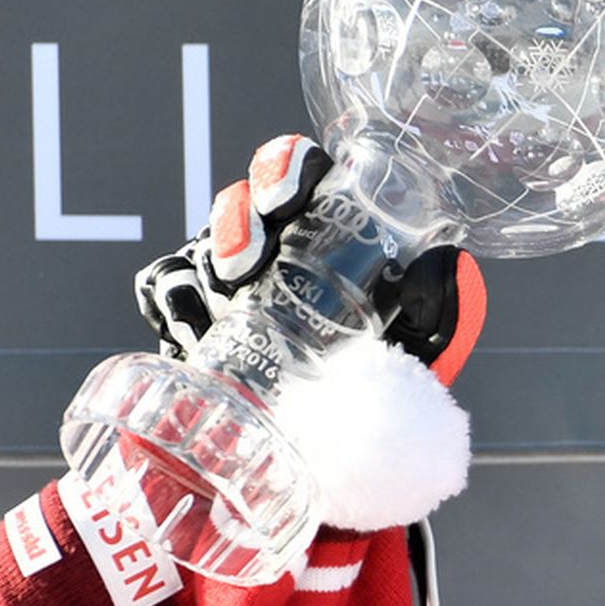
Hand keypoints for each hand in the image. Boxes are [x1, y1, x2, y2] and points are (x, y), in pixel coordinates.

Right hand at [134, 134, 486, 384]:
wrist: (346, 436)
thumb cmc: (389, 369)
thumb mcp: (426, 335)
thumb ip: (440, 300)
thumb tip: (442, 266)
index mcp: (325, 226)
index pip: (297, 172)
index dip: (282, 169)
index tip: (285, 200)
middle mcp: (271, 241)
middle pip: (238, 205)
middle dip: (236, 226)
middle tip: (245, 266)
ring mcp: (226, 274)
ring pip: (198, 248)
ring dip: (209, 275)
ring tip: (228, 311)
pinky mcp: (190, 312)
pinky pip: (162, 289)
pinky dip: (174, 308)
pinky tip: (195, 334)